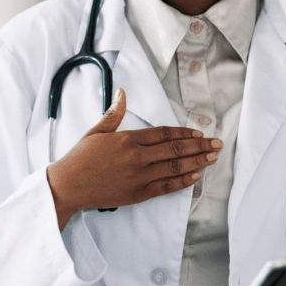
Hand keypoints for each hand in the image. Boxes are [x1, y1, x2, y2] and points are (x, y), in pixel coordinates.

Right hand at [46, 88, 221, 228]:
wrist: (67, 186)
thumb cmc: (79, 158)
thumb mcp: (96, 131)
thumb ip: (114, 113)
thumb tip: (122, 92)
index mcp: (128, 139)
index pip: (164, 134)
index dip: (184, 133)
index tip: (199, 133)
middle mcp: (137, 157)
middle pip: (175, 150)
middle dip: (199, 146)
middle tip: (217, 144)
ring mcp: (139, 177)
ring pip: (175, 168)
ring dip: (197, 162)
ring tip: (213, 158)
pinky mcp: (137, 194)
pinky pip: (166, 187)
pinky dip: (182, 182)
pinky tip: (195, 176)